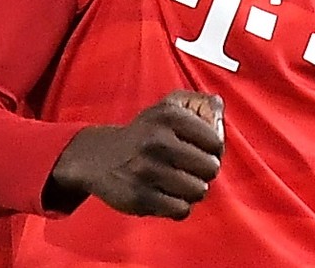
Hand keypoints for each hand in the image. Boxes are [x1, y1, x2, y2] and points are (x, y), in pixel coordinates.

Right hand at [49, 90, 223, 218]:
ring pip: (198, 191)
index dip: (212, 150)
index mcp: (167, 116)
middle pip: (210, 168)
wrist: (95, 157)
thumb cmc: (141, 135)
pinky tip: (166, 195)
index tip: (199, 151)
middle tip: (189, 169)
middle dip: (203, 172)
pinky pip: (181, 210)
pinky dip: (178, 206)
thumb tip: (219, 104)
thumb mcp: (163, 110)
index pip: (215, 142)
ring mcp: (147, 170)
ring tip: (177, 182)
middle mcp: (157, 140)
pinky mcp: (140, 197)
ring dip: (191, 190)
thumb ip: (195, 105)